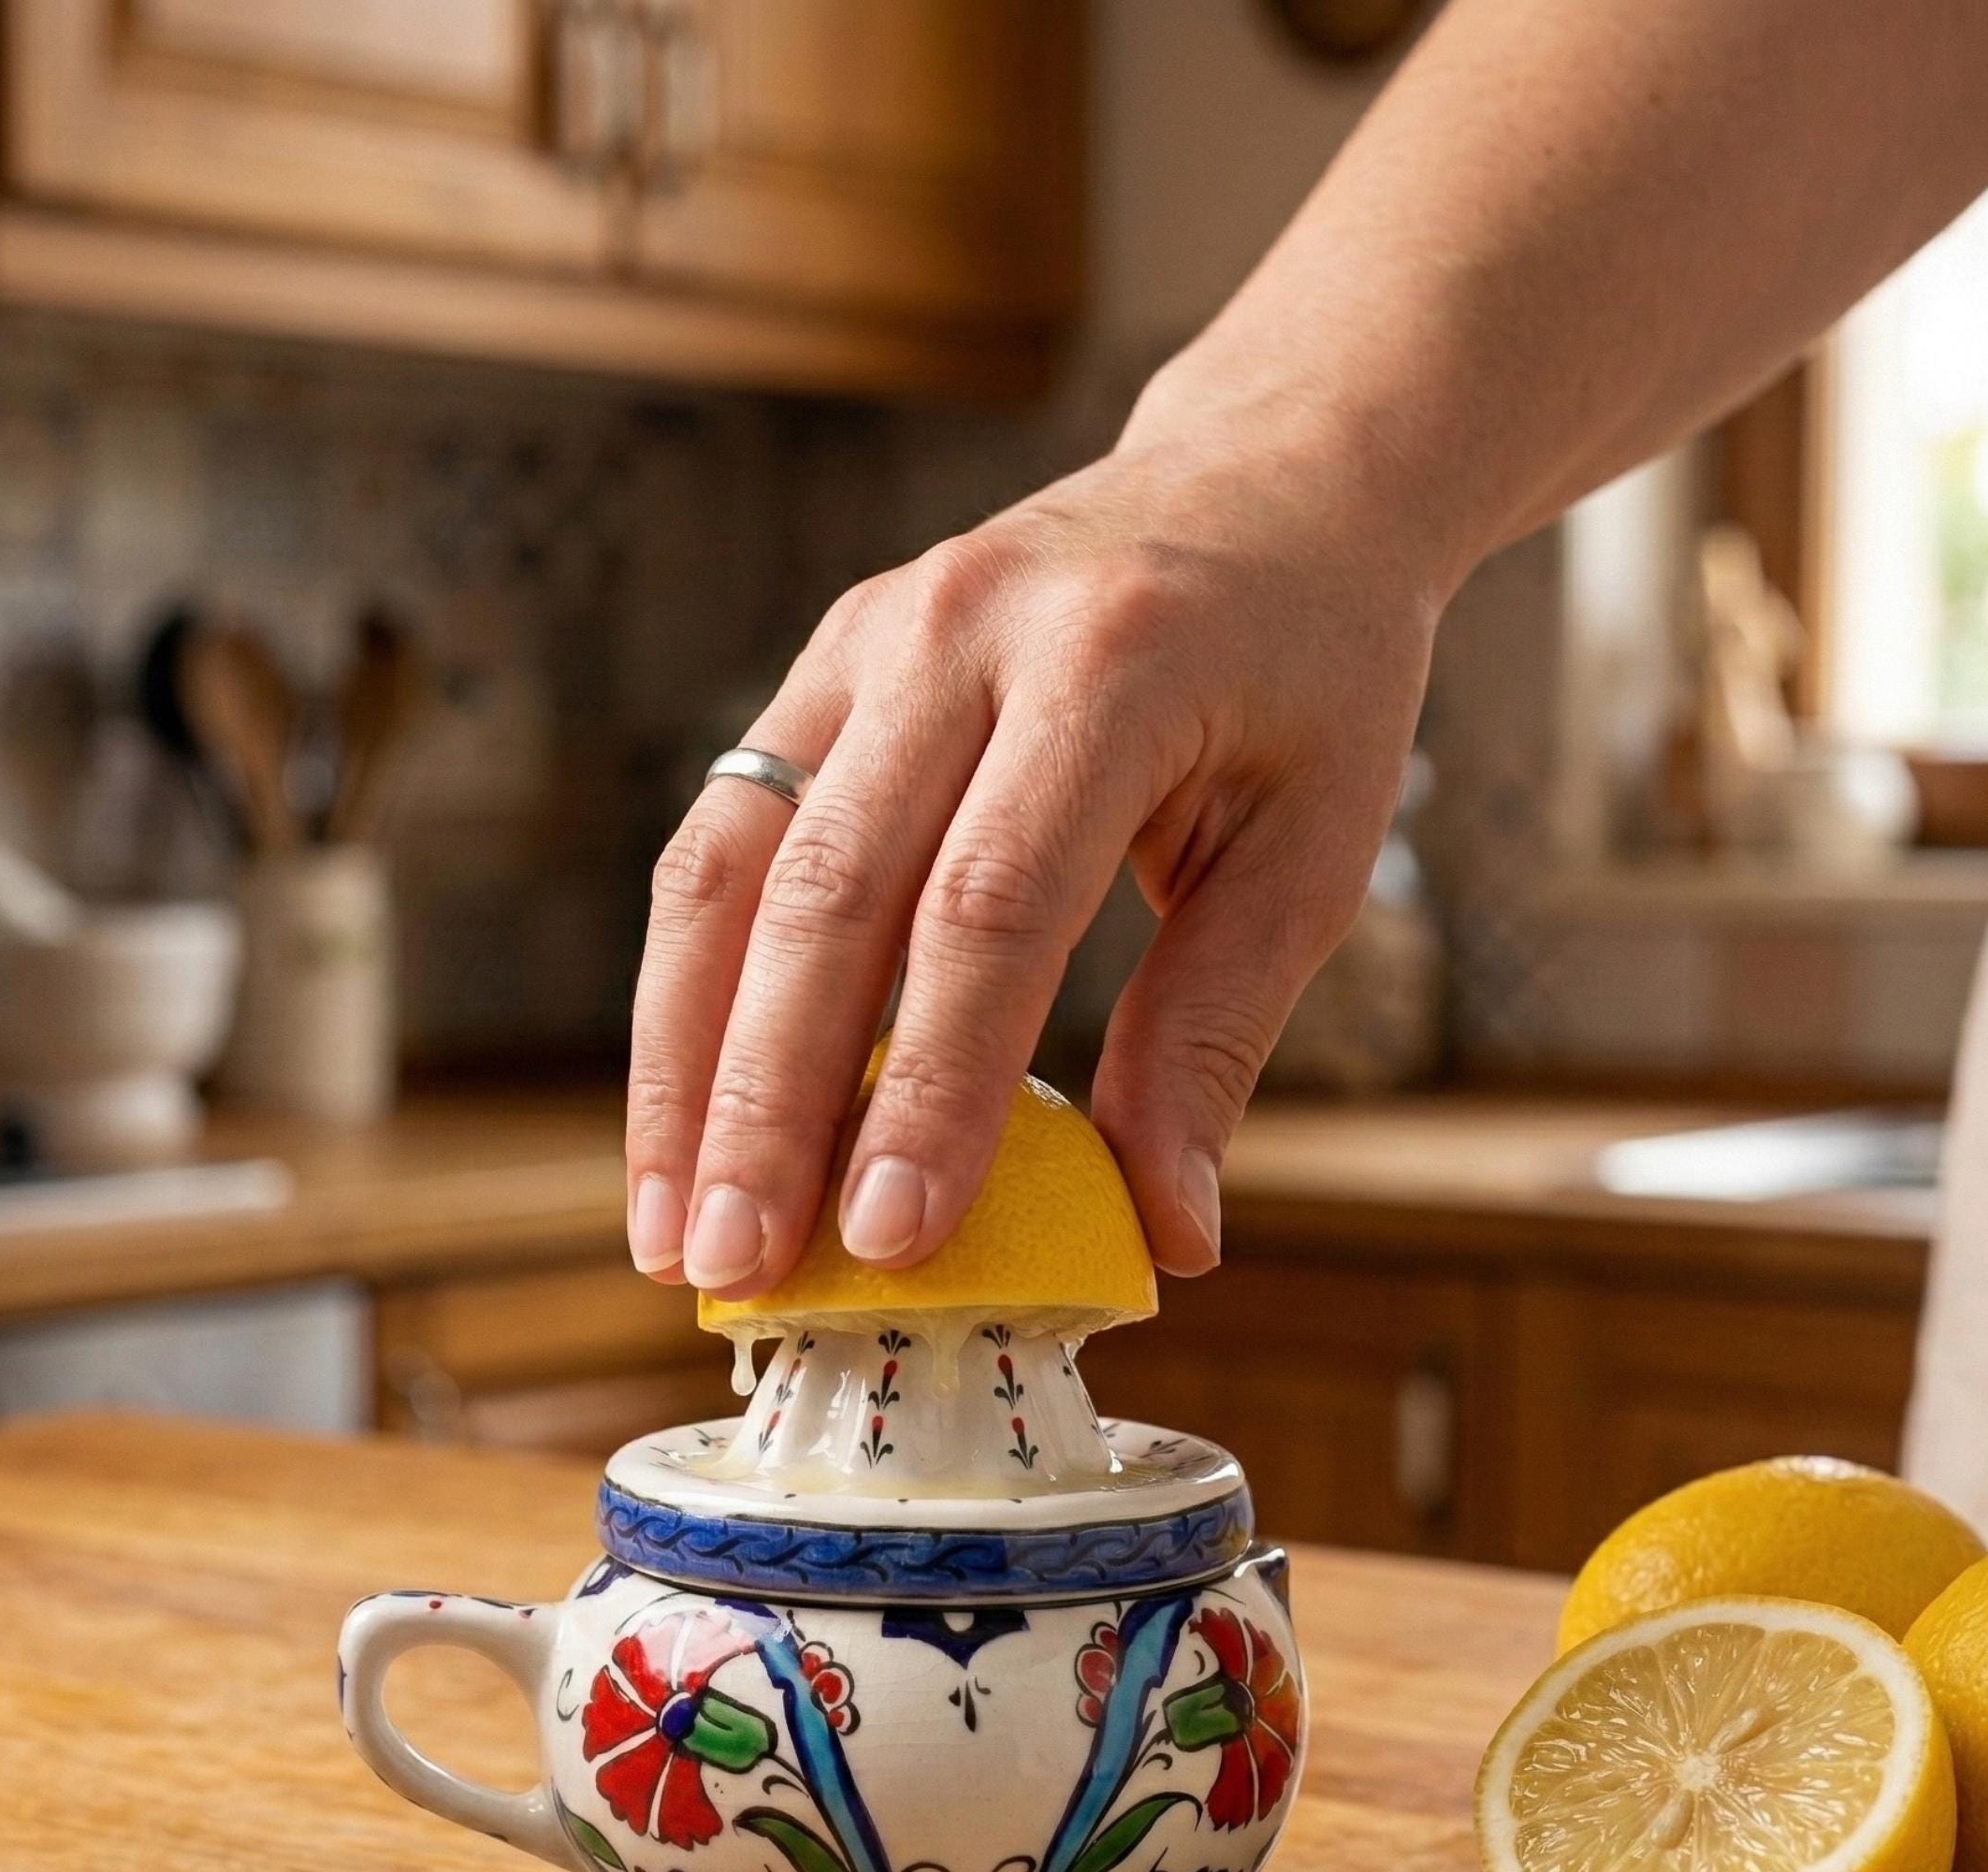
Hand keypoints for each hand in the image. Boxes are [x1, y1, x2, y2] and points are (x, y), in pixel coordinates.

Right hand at [626, 400, 1446, 1297]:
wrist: (1267, 489)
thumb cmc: (1308, 681)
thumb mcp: (1313, 851)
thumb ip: (1215, 1036)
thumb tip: (1163, 1233)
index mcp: (1111, 664)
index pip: (990, 903)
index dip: (930, 1082)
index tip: (888, 1239)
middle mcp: (962, 630)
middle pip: (828, 890)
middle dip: (768, 1098)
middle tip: (736, 1267)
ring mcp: (871, 637)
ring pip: (733, 868)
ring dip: (687, 1061)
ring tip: (675, 1225)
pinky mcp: (822, 668)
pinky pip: (724, 839)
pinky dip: (693, 989)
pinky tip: (686, 1117)